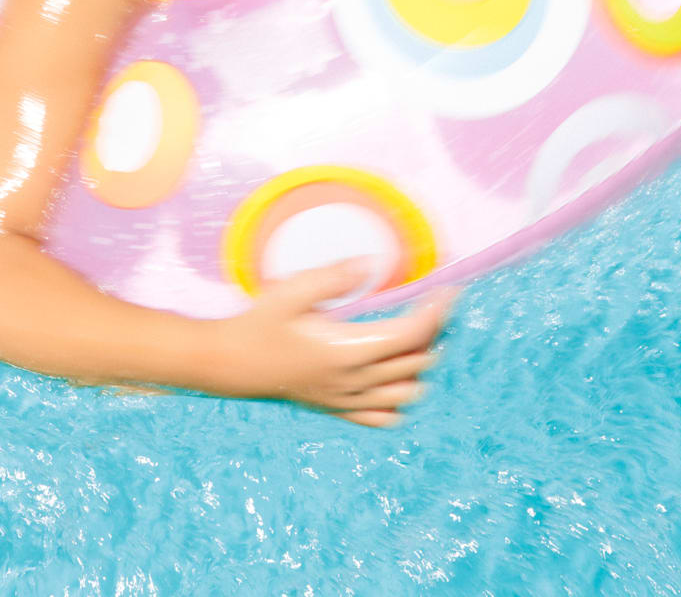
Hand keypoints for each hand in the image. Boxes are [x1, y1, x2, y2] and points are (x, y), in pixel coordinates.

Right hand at [208, 259, 455, 427]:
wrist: (231, 363)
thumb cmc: (260, 323)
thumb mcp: (292, 291)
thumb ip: (334, 277)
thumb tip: (372, 264)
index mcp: (349, 350)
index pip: (413, 334)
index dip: (438, 311)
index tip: (450, 290)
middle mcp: (355, 381)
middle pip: (418, 361)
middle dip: (433, 332)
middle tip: (430, 304)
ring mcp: (348, 400)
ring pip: (409, 392)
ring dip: (419, 365)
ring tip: (412, 337)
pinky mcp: (338, 409)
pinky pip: (384, 416)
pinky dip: (398, 399)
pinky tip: (392, 377)